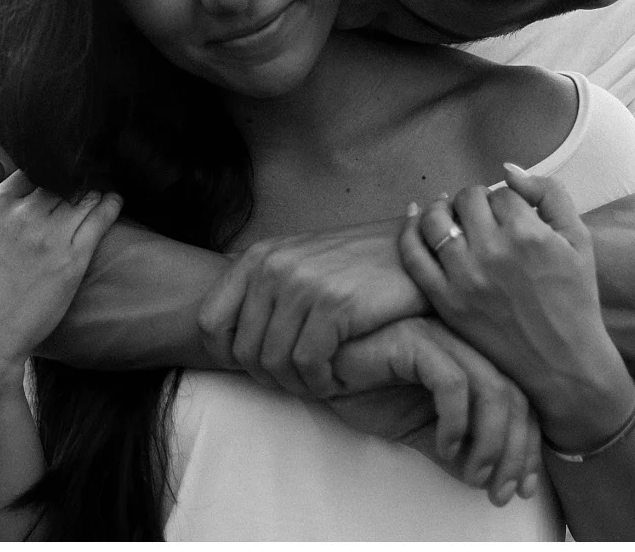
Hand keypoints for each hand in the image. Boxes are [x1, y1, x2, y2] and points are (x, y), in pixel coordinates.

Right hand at [0, 158, 122, 391]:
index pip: (29, 174)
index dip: (44, 174)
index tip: (55, 176)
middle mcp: (25, 216)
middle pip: (60, 183)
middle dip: (71, 180)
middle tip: (85, 179)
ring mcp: (51, 237)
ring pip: (83, 196)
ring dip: (92, 190)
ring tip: (99, 189)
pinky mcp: (73, 260)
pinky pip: (100, 220)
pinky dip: (111, 204)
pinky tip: (115, 200)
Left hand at [197, 218, 429, 397]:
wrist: (422, 251)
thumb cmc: (363, 264)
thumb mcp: (304, 262)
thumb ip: (266, 290)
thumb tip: (223, 336)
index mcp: (261, 255)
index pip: (212, 322)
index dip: (228, 355)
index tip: (259, 366)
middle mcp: (275, 266)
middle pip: (243, 350)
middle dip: (268, 377)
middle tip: (297, 382)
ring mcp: (304, 284)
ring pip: (275, 362)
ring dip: (297, 384)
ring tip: (320, 382)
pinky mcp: (335, 304)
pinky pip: (309, 364)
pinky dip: (321, 382)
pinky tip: (337, 379)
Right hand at [330, 316, 541, 505]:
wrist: (324, 369)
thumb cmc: (371, 390)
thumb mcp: (421, 429)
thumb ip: (455, 450)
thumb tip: (490, 480)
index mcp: (475, 361)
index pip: (520, 402)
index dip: (528, 446)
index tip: (523, 487)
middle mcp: (467, 345)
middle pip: (514, 397)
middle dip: (515, 451)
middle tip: (504, 492)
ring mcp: (445, 338)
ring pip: (492, 389)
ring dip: (492, 441)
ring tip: (477, 475)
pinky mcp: (418, 341)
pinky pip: (452, 382)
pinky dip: (456, 420)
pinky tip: (445, 447)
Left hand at [401, 166, 634, 453]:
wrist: (563, 362)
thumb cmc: (575, 297)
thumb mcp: (579, 238)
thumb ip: (549, 194)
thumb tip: (508, 170)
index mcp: (528, 233)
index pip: (501, 193)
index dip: (506, 199)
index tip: (509, 213)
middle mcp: (492, 252)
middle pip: (467, 200)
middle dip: (475, 200)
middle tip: (482, 215)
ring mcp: (464, 278)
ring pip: (435, 220)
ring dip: (442, 209)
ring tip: (451, 214)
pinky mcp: (446, 302)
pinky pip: (413, 255)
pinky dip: (409, 230)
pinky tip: (414, 218)